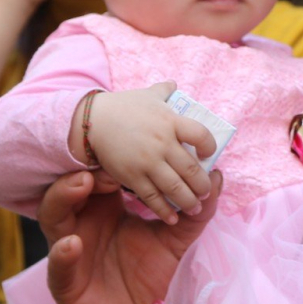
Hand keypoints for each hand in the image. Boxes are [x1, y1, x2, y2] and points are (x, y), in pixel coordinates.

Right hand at [39, 169, 218, 303]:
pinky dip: (61, 253)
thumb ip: (195, 213)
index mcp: (106, 211)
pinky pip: (57, 266)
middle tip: (110, 163)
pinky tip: (72, 244)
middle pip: (71, 186)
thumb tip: (217, 175)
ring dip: (64, 195)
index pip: (101, 174)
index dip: (113, 160)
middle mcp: (83, 225)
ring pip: (54, 215)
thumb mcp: (176, 244)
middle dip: (87, 169)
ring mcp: (69, 253)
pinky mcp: (66, 285)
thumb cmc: (152, 284)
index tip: (136, 150)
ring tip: (84, 183)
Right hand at [84, 84, 219, 223]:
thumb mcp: (146, 95)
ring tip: (195, 206)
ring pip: (176, 188)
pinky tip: (172, 218)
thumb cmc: (122, 107)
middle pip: (192, 169)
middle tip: (206, 191)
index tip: (209, 154)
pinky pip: (152, 198)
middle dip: (203, 185)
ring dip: (190, 201)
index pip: (202, 135)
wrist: (92, 121)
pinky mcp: (132, 177)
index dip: (210, 147)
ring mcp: (148, 162)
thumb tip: (174, 85)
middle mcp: (162, 143)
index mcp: (170, 121)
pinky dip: (164, 210)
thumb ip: (163, 91)